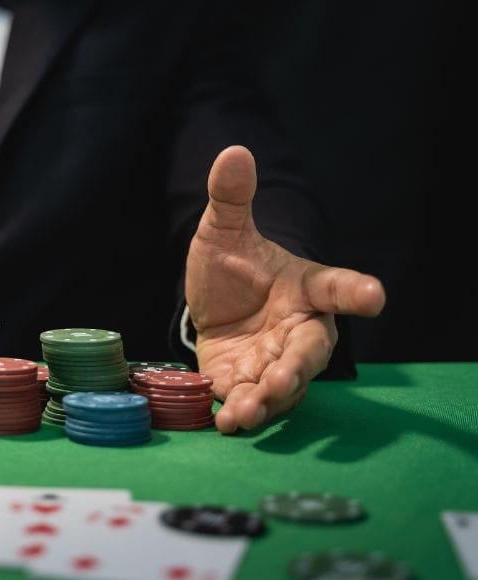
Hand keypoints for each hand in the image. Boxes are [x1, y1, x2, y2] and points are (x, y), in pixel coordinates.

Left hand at [185, 146, 385, 433]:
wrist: (211, 305)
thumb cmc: (232, 267)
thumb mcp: (223, 231)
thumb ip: (231, 199)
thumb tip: (233, 151)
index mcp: (306, 288)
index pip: (337, 287)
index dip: (356, 291)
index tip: (375, 295)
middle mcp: (299, 329)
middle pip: (311, 351)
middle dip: (298, 367)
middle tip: (282, 377)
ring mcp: (276, 361)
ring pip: (285, 385)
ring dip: (268, 399)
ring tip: (247, 411)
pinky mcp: (248, 384)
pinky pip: (252, 401)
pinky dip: (241, 412)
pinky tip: (227, 421)